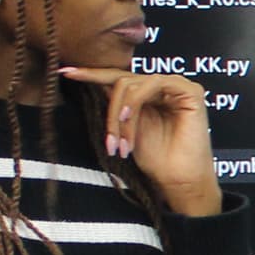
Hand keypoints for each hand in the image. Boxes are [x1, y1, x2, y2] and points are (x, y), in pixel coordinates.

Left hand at [60, 66, 221, 215]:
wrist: (179, 181)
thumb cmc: (156, 160)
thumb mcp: (125, 128)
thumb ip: (115, 105)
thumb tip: (90, 83)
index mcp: (149, 93)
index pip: (118, 78)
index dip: (92, 74)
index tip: (65, 72)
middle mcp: (163, 86)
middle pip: (121, 82)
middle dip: (109, 113)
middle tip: (109, 143)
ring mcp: (177, 86)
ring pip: (131, 84)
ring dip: (120, 114)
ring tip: (121, 143)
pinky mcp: (190, 91)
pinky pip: (152, 84)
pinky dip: (135, 101)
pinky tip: (127, 118)